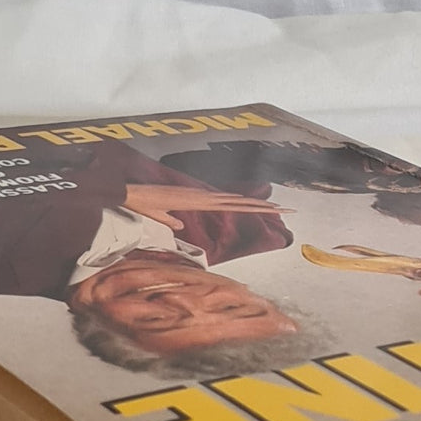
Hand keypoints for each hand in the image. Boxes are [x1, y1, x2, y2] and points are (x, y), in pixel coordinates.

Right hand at [122, 184, 292, 231]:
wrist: (132, 194)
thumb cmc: (142, 204)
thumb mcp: (161, 217)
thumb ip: (170, 221)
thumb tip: (178, 227)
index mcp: (200, 200)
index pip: (231, 204)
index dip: (251, 206)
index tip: (268, 209)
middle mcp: (206, 196)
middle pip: (241, 202)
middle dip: (265, 206)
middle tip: (288, 209)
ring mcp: (203, 196)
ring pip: (238, 201)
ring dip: (259, 205)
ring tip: (281, 208)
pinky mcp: (197, 199)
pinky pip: (224, 203)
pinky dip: (240, 204)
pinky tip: (254, 207)